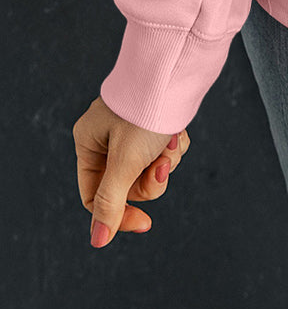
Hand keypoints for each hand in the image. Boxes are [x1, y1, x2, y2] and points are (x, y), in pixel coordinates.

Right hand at [72, 95, 190, 247]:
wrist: (177, 68)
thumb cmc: (145, 111)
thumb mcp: (125, 160)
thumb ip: (110, 202)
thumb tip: (98, 241)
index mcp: (88, 142)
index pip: (96, 197)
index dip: (119, 214)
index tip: (144, 223)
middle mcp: (106, 136)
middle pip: (127, 184)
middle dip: (150, 178)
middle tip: (162, 164)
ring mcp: (132, 129)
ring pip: (149, 168)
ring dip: (165, 160)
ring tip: (171, 139)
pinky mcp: (156, 122)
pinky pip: (164, 151)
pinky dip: (174, 146)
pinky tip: (178, 131)